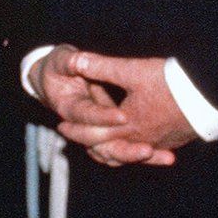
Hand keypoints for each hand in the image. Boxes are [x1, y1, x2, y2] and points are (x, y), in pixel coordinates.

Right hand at [30, 44, 155, 164]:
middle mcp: (82, 126)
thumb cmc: (57, 68)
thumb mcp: (63, 61)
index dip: (104, 117)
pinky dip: (147, 156)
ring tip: (167, 157)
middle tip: (148, 149)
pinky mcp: (109, 135)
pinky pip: (127, 151)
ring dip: (140, 156)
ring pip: (119, 153)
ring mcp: (97, 133)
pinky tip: (169, 155)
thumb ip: (75, 62)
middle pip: (106, 147)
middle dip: (128, 150)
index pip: (88, 118)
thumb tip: (77, 60)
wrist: (48, 80)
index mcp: (70, 107)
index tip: (124, 116)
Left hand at [58, 51, 194, 165]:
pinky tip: (136, 144)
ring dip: (111, 150)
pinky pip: (148, 151)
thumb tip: (76, 61)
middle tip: (74, 136)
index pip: (94, 133)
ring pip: (128, 153)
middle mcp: (141, 140)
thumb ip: (102, 67)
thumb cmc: (171, 82)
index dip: (76, 129)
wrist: (209, 96)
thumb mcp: (133, 70)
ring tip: (101, 145)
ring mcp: (159, 143)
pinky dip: (134, 150)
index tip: (62, 126)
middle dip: (89, 142)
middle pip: (109, 148)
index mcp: (127, 125)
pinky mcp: (173, 141)